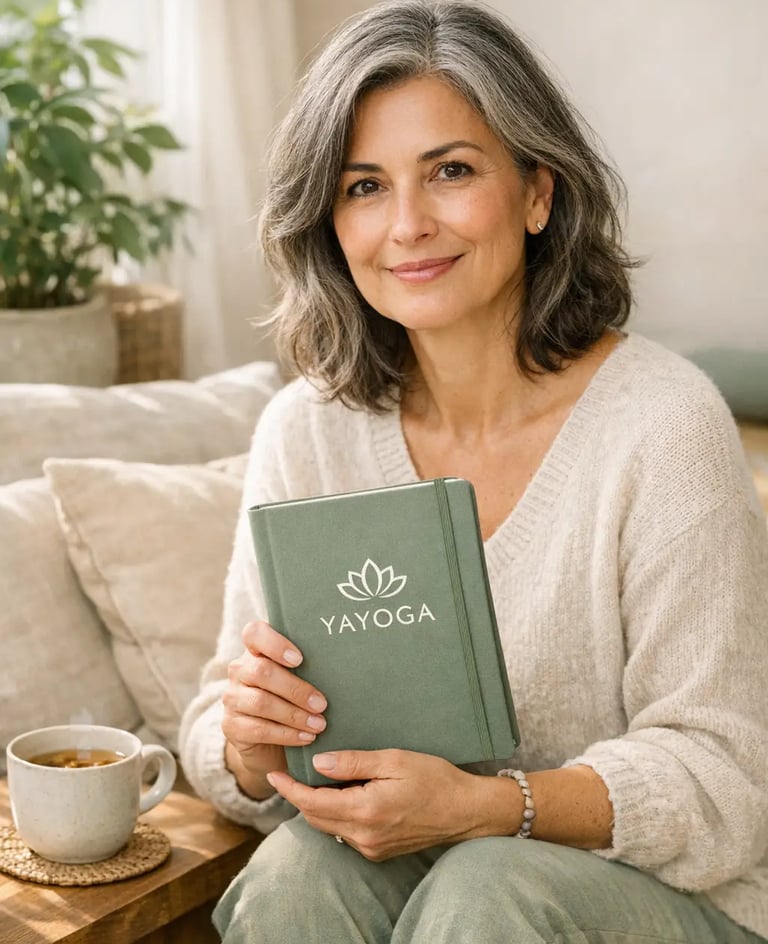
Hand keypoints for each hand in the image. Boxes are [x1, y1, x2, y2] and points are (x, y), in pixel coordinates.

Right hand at [221, 620, 327, 797]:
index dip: (275, 644)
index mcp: (256, 651)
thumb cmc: (293, 699)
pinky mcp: (231, 725)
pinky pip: (258, 729)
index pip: (254, 633)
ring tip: (319, 725)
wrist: (268, 740)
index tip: (300, 659)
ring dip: (294, 715)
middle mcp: (239, 670)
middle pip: (262, 671)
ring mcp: (232, 698)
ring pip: (260, 702)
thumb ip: (310, 667)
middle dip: (296, 689)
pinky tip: (306, 738)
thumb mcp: (300, 679)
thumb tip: (345, 661)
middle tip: (322, 704)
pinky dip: (286, 734)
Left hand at [266, 749, 500, 860]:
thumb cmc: (435, 779)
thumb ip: (354, 762)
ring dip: (317, 807)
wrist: (466, 811)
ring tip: (313, 782)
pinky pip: (346, 833)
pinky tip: (341, 797)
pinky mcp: (379, 851)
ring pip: (329, 827)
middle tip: (290, 773)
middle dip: (299, 797)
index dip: (289, 789)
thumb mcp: (394, 760)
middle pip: (316, 818)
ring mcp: (371, 848)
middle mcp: (364, 835)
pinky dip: (336, 815)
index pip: (312, 802)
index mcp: (365, 810)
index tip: (274, 775)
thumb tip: (319, 763)